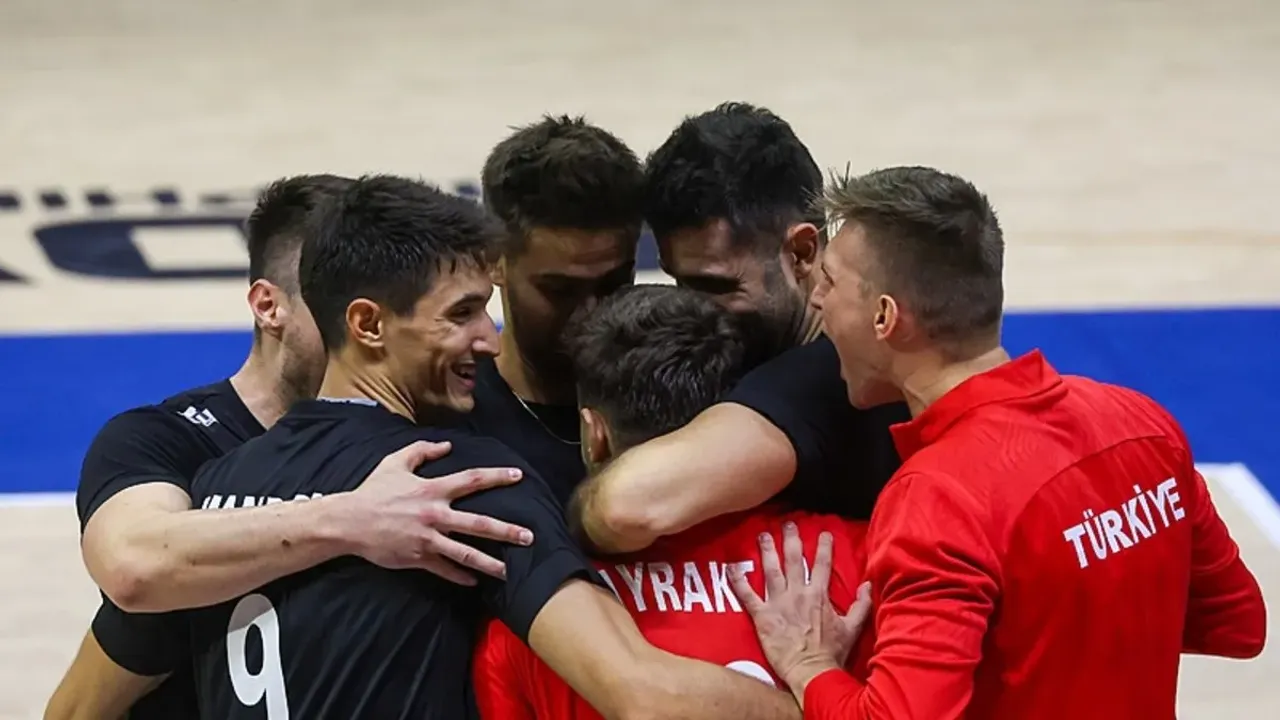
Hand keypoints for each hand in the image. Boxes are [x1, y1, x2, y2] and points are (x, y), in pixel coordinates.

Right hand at [343, 440, 534, 585]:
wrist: (348, 522)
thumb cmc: (373, 491)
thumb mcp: (395, 462)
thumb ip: (422, 450)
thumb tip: (447, 445)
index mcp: (432, 490)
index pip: (472, 480)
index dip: (496, 477)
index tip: (518, 476)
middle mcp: (435, 515)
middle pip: (478, 524)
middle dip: (506, 530)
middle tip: (529, 536)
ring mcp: (427, 539)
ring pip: (465, 553)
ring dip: (489, 562)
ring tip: (510, 571)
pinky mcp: (418, 558)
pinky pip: (444, 569)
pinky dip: (460, 576)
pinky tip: (475, 582)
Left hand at [729, 523, 871, 699]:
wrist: (812, 672)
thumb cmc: (832, 653)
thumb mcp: (852, 628)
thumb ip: (861, 605)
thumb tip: (869, 584)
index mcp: (819, 595)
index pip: (822, 564)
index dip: (823, 546)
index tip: (823, 532)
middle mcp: (797, 594)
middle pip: (793, 560)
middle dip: (791, 540)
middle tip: (787, 524)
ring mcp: (778, 604)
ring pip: (770, 570)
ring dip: (766, 551)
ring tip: (763, 535)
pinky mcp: (762, 616)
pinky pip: (747, 595)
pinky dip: (738, 580)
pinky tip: (732, 568)